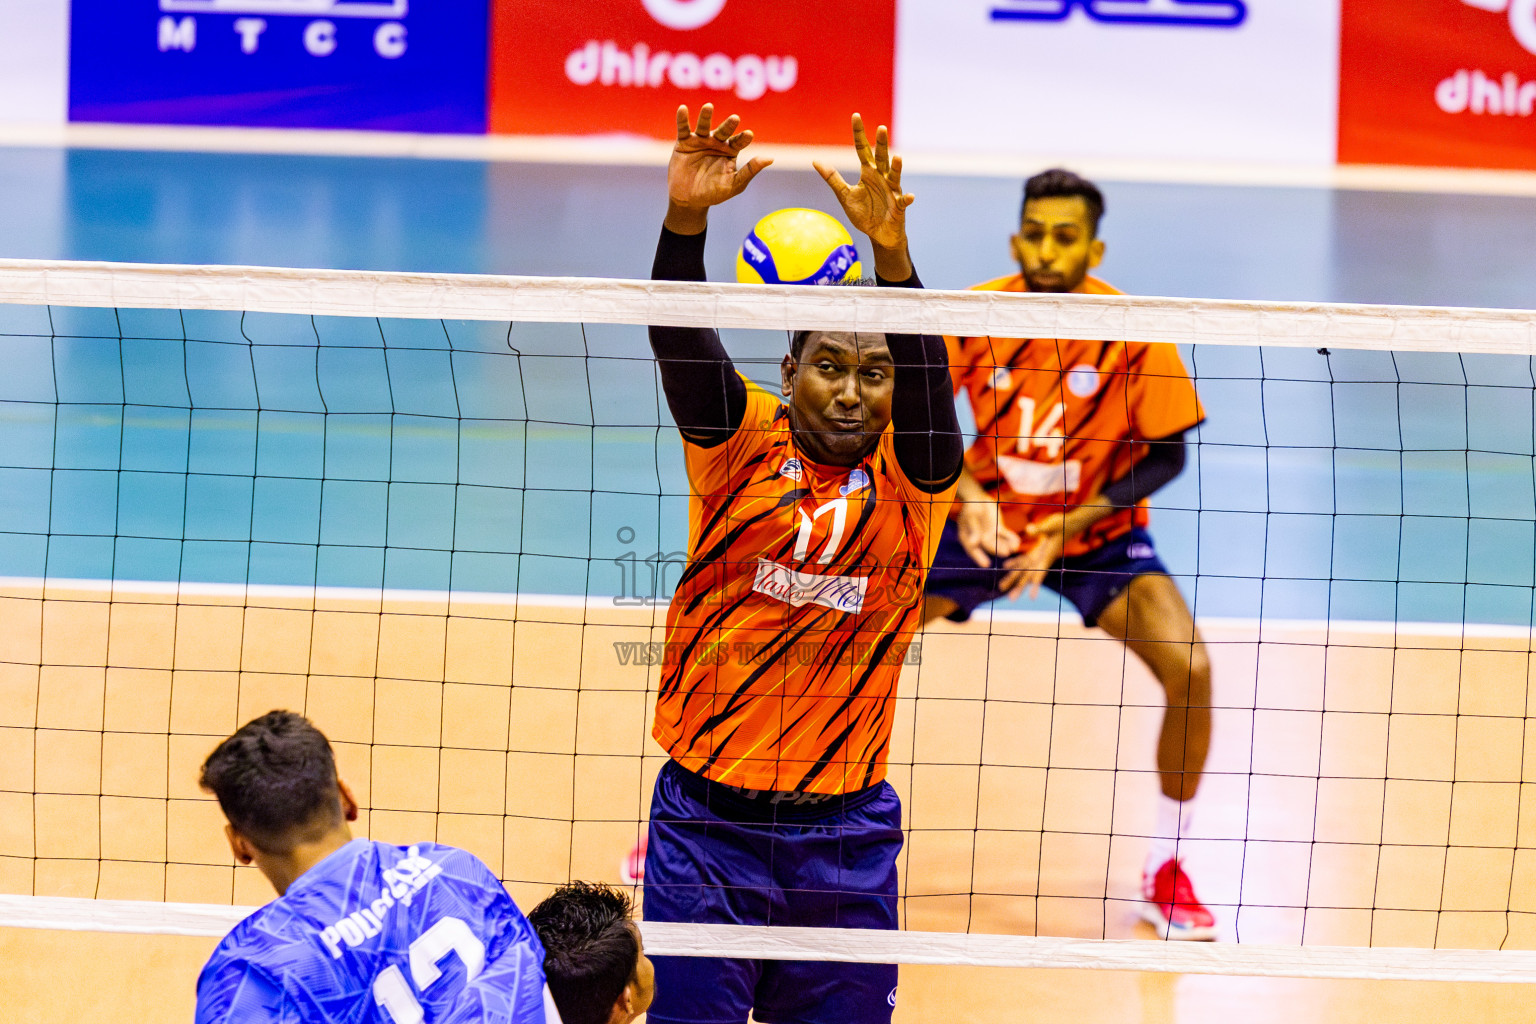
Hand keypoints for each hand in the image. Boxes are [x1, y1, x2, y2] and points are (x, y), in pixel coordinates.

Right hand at [667, 104, 771, 216]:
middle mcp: (716, 143)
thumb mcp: (734, 184)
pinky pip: (683, 129)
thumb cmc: (714, 193)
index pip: (738, 142)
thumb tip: (770, 159)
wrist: (689, 201)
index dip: (743, 138)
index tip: (749, 134)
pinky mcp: (684, 143)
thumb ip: (750, 171)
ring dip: (706, 116)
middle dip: (728, 125)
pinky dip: (682, 119)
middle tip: (735, 119)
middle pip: (723, 131)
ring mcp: (700, 141)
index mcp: (730, 151)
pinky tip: (682, 109)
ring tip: (708, 107)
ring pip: (703, 126)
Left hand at [813, 114, 913, 252]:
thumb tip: (815, 161)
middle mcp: (882, 177)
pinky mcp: (899, 206)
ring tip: (897, 157)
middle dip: (882, 144)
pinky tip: (908, 196)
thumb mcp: (845, 195)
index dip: (859, 133)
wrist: (878, 234)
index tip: (855, 116)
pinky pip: (903, 201)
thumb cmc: (864, 213)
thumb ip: (832, 178)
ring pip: (895, 175)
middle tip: (881, 128)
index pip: (862, 149)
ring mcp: (892, 191)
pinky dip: (906, 198)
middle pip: (881, 157)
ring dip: (897, 167)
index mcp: (868, 173)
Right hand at [956, 500, 1020, 567]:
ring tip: (1013, 548)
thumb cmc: (970, 507)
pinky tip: (1017, 542)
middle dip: (997, 550)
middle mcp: (979, 539)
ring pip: (999, 542)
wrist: (978, 499)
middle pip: (988, 546)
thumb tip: (973, 543)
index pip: (973, 550)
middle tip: (1005, 553)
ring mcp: (989, 534)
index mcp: (968, 538)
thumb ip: (972, 529)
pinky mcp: (998, 529)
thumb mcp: (970, 516)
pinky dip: (1011, 539)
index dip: (979, 558)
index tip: (986, 564)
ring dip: (1006, 546)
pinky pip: (1006, 536)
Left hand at [999, 513, 1067, 600]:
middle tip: (1011, 600)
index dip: (1036, 585)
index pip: (1040, 572)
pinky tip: (1006, 566)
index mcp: (1046, 556)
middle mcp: (1042, 559)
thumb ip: (1040, 529)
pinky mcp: (1036, 551)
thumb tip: (1028, 529)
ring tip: (1001, 588)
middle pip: (1029, 575)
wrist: (1069, 524)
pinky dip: (1015, 563)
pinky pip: (1024, 559)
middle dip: (1019, 586)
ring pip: (1024, 569)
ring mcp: (1038, 556)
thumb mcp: (1051, 525)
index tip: (1032, 598)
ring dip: (1013, 578)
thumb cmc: (1062, 525)